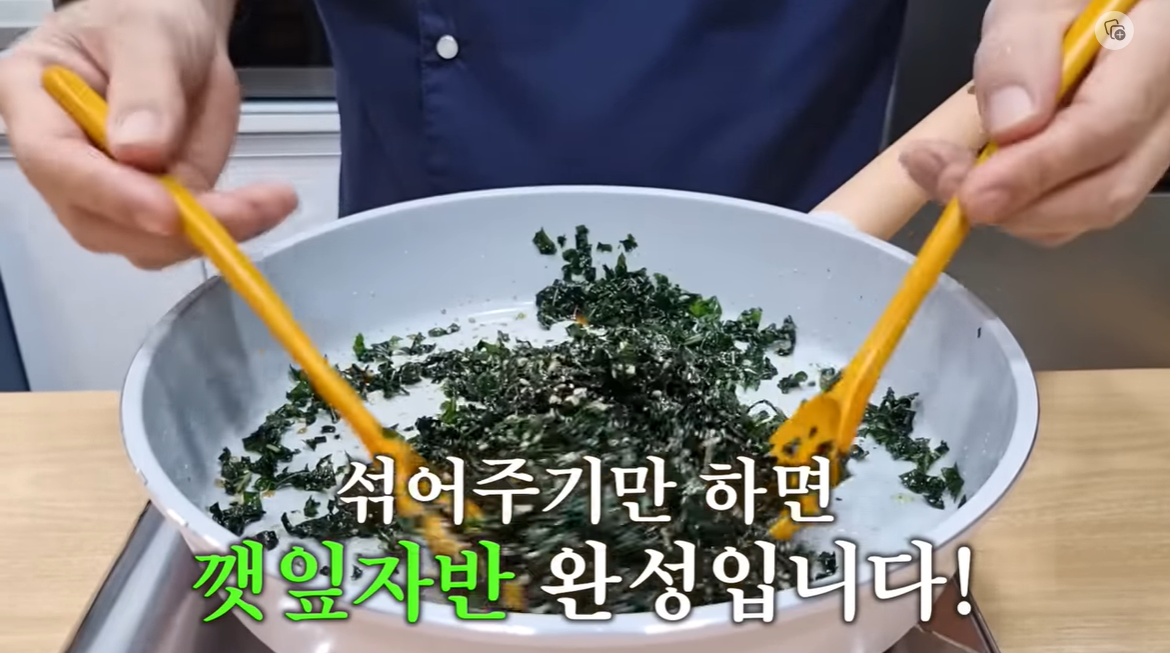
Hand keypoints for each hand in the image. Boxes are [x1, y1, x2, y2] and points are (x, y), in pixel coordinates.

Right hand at [0, 0, 296, 268]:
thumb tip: (140, 152)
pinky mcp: (155, 203)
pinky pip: (186, 233)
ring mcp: (108, 190)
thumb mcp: (148, 35)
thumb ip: (145, 89)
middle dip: (172, 230)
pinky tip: (271, 203)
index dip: (110, 194)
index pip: (55, 162)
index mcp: (34, 100)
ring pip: (145, 242)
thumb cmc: (145, 16)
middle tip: (244, 211)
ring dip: (210, 233)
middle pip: (98, 222)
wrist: (177, 29)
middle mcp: (61, 159)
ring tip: (272, 201)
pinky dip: (232, 226)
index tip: (168, 211)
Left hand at [899, 0, 1169, 246]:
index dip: (1034, 170)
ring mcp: (1158, 138)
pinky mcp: (1131, 158)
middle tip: (943, 182)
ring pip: (1095, 206)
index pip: (1108, 126)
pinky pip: (1081, 199)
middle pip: (1109, 188)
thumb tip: (1010, 126)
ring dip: (1015, 210)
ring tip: (949, 174)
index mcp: (1162, 47)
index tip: (971, 193)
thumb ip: (1021, 52)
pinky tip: (982, 176)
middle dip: (1016, 206)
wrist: (1092, 7)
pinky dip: (1027, 204)